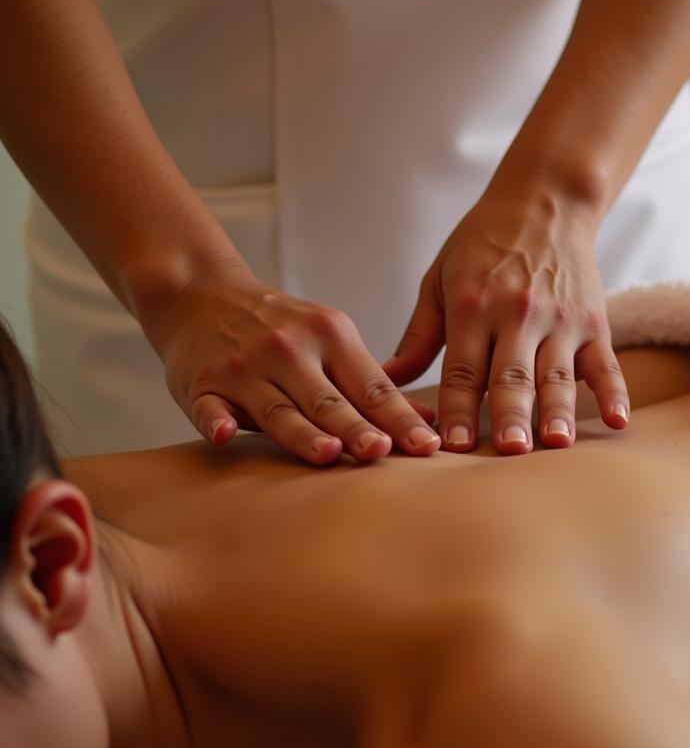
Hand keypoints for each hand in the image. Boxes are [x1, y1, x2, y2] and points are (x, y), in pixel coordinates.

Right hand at [146, 268, 440, 463]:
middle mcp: (289, 348)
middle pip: (328, 400)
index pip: (371, 386)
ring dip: (301, 432)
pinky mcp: (202, 383)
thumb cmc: (282, 331)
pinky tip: (223, 433)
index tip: (426, 445)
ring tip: (327, 454)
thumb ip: (373, 384)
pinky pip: (209, 406)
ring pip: (277, 408)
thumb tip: (429, 419)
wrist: (203, 294)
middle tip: (381, 452)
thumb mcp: (332, 341)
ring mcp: (244, 367)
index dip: (398, 417)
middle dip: (356, 427)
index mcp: (330, 335)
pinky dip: (215, 420)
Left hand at [383, 179, 629, 453]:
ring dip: (557, 411)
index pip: (463, 369)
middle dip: (509, 415)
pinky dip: (613, 392)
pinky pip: (605, 363)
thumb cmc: (482, 245)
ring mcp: (560, 319)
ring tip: (555, 444)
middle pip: (511, 375)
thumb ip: (417, 337)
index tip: (452, 446)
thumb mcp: (438, 280)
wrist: (544, 202)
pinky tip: (616, 421)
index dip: (458, 409)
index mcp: (472, 306)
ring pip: (557, 374)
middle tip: (507, 451)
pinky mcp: (593, 322)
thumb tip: (385, 381)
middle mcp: (517, 314)